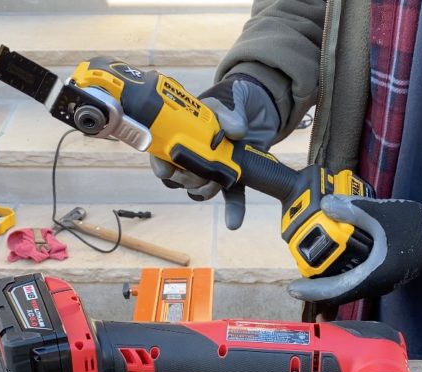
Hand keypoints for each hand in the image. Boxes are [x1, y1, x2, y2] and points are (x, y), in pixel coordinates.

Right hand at [149, 74, 279, 229]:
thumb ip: (231, 113)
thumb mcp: (230, 100)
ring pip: (197, 189)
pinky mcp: (232, 176)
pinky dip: (233, 210)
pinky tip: (234, 222)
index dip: (162, 166)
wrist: (259, 108)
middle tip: (198, 173)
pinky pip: (230, 197)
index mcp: (184, 133)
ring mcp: (212, 167)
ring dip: (204, 190)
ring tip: (217, 183)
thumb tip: (235, 131)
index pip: (161, 155)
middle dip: (186, 180)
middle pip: (177, 178)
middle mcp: (193, 154)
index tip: (167, 170)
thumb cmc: (234, 99)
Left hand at [288, 195, 421, 304]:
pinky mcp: (382, 273)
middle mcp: (374, 284)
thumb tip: (327, 205)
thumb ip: (354, 210)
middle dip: (316, 287)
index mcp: (373, 275)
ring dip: (328, 281)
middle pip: (338, 293)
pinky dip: (341, 273)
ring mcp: (379, 280)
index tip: (293, 288)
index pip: (336, 291)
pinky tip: (333, 260)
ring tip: (311, 269)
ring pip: (347, 287)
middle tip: (298, 275)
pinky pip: (356, 279)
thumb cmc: (416, 228)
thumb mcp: (382, 215)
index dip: (312, 291)